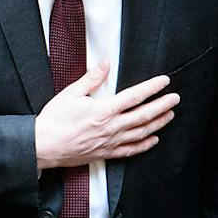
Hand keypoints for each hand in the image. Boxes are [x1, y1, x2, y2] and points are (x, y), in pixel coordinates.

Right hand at [34, 64, 177, 170]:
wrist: (42, 146)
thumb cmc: (54, 120)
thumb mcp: (70, 94)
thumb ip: (91, 79)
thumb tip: (105, 64)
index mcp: (103, 110)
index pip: (134, 96)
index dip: (152, 88)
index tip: (164, 81)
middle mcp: (111, 127)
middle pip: (144, 115)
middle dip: (163, 105)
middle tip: (175, 98)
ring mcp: (110, 142)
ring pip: (142, 133)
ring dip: (158, 123)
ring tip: (169, 115)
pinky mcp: (105, 153)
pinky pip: (131, 150)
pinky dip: (145, 145)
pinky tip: (153, 140)